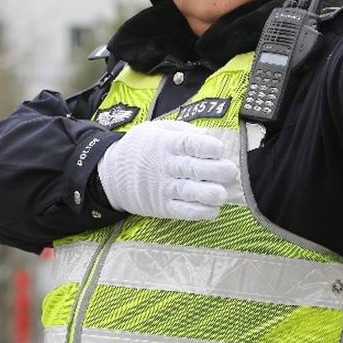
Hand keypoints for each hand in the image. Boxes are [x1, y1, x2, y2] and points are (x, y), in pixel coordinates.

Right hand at [97, 119, 236, 219]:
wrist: (111, 174)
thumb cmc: (140, 148)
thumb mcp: (156, 130)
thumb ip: (183, 132)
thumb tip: (208, 135)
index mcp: (165, 143)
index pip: (187, 144)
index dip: (205, 147)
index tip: (220, 149)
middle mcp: (165, 165)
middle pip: (192, 168)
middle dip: (215, 171)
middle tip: (231, 172)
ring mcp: (162, 188)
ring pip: (188, 192)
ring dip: (208, 194)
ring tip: (223, 194)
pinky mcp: (161, 207)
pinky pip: (181, 211)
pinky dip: (198, 212)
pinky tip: (213, 210)